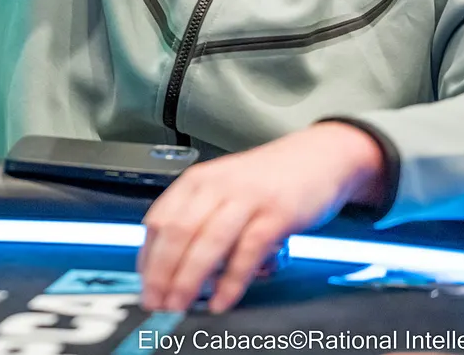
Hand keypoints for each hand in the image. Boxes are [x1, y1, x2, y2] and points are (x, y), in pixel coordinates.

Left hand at [137, 123, 384, 313]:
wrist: (319, 157)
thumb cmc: (267, 180)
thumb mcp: (223, 189)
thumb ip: (198, 218)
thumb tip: (171, 263)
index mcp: (197, 181)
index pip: (159, 219)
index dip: (147, 256)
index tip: (144, 285)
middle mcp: (216, 186)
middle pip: (177, 232)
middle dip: (162, 272)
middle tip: (156, 302)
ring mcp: (246, 198)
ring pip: (208, 242)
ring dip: (189, 279)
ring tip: (180, 305)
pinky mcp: (276, 214)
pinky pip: (247, 251)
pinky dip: (232, 281)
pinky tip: (221, 300)